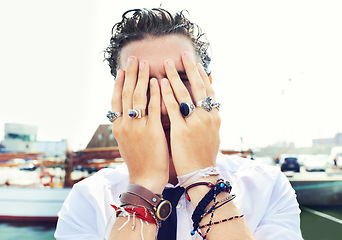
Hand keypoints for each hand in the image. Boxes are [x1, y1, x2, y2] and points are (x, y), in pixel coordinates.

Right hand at [111, 57, 168, 193]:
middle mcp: (124, 124)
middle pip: (125, 94)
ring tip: (145, 64)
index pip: (115, 99)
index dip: (119, 83)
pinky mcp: (152, 131)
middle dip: (130, 74)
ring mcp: (137, 127)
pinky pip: (153, 107)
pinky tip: (158, 81)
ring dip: (141, 78)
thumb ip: (129, 125)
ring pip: (137, 97)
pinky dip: (155, 93)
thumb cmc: (139, 160)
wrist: (145, 179)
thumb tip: (132, 111)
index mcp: (117, 127)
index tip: (122, 69)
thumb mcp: (128, 141)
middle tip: (134, 59)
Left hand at [160, 52, 220, 175]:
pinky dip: (166, 94)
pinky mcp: (182, 130)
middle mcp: (207, 117)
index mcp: (215, 117)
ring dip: (175, 76)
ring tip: (166, 63)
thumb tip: (209, 110)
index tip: (196, 64)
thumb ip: (209, 121)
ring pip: (185, 93)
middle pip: (199, 87)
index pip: (210, 91)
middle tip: (183, 54)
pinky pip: (173, 108)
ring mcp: (195, 123)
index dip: (203, 76)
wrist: (201, 175)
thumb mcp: (212, 136)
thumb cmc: (204, 156)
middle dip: (190, 69)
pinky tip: (160, 83)